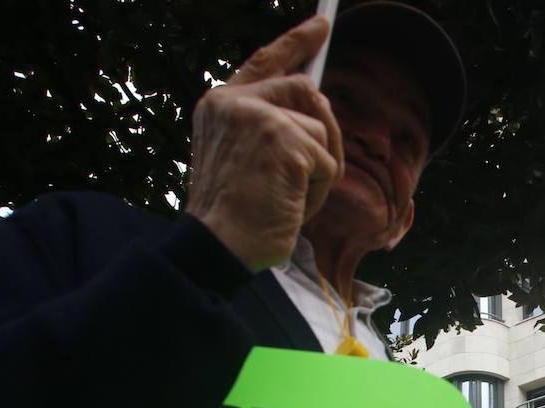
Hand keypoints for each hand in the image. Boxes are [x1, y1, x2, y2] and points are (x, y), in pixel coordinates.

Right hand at [186, 17, 344, 270]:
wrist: (217, 246)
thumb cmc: (232, 214)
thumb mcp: (242, 159)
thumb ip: (269, 127)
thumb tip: (317, 108)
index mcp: (219, 105)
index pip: (264, 62)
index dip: (295, 42)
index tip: (320, 24)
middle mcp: (235, 102)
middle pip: (307, 91)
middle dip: (325, 132)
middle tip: (323, 166)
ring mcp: (260, 117)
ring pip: (322, 129)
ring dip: (320, 169)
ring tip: (291, 196)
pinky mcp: (285, 140)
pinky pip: (327, 161)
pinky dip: (319, 191)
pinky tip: (292, 205)